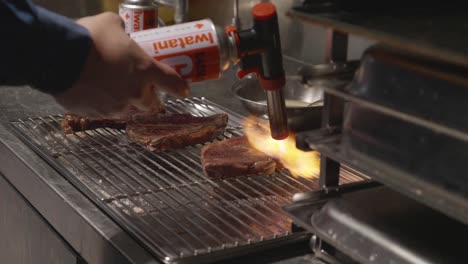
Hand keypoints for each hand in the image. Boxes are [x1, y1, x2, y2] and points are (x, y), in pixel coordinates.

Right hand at [54, 12, 187, 116]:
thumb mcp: (111, 24)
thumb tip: (121, 31)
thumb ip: (122, 31)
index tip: (183, 90)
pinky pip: (103, 111)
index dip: (179, 87)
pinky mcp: (95, 114)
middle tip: (138, 87)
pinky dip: (101, 103)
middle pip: (150, 104)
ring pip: (126, 109)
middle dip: (147, 98)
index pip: (171, 82)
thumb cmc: (89, 38)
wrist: (59, 57)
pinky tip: (91, 91)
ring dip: (124, 101)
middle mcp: (134, 93)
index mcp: (145, 71)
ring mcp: (114, 106)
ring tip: (110, 88)